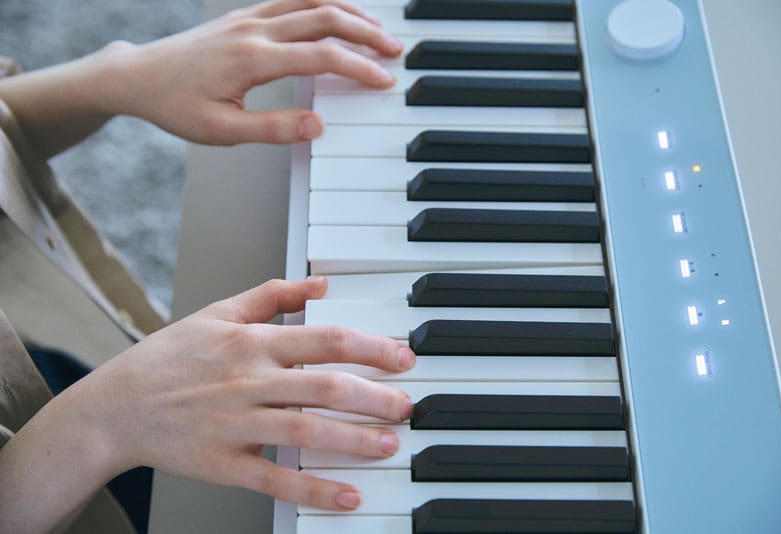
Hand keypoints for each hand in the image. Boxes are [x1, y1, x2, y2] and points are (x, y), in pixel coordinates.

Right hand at [73, 277, 414, 510]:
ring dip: (353, 440)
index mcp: (252, 342)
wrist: (115, 406)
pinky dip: (313, 489)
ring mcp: (236, 424)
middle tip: (407, 406)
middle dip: (374, 397)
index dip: (371, 348)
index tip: (403, 358)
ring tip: (388, 445)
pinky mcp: (223, 464)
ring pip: (306, 431)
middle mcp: (248, 381)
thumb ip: (273, 295)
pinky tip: (346, 496)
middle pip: (324, 386)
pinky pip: (275, 479)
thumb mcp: (218, 312)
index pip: (326, 340)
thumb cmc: (168, 357)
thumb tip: (321, 283)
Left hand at [112, 0, 402, 143]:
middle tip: (394, 50)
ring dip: (349, 12)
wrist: (138, 76)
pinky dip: (324, 2)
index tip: (384, 81)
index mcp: (251, 58)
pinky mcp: (245, 16)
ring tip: (377, 29)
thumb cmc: (175, 104)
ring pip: (312, 1)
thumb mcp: (221, 130)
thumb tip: (318, 127)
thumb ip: (273, 129)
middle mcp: (254, 30)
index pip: (321, 56)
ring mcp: (249, 18)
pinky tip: (338, 11)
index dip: (359, 68)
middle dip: (366, 33)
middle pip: (325, 18)